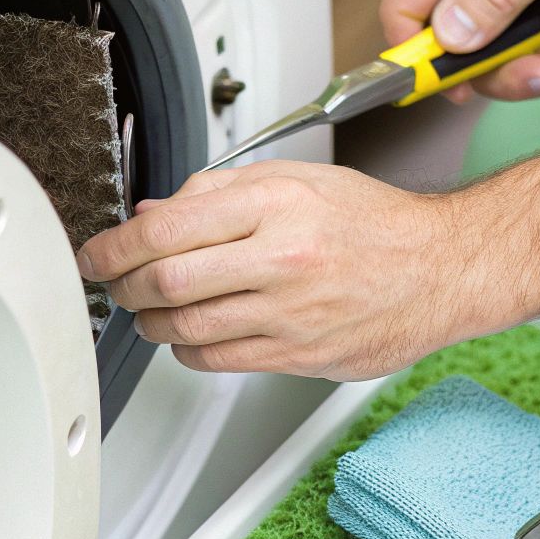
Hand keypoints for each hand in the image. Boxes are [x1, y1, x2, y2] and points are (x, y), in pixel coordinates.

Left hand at [75, 162, 526, 380]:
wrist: (443, 268)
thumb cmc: (373, 221)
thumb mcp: (295, 178)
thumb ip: (217, 193)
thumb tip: (151, 215)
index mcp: (276, 203)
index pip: (167, 229)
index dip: (114, 247)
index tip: (96, 254)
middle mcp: (282, 258)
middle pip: (167, 282)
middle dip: (124, 287)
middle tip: (115, 283)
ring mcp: (292, 313)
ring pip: (186, 328)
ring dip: (150, 322)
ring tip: (149, 309)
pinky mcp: (301, 355)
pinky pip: (219, 360)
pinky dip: (188, 349)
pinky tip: (191, 333)